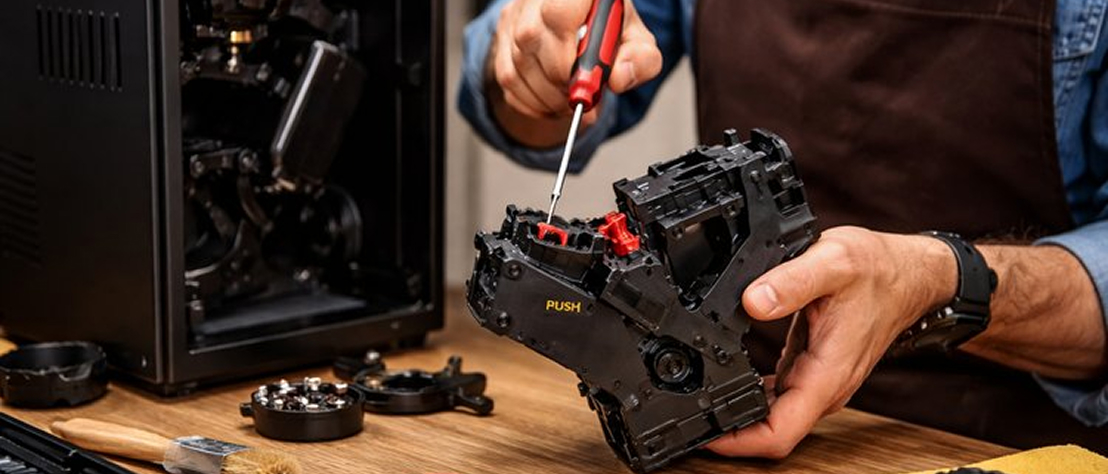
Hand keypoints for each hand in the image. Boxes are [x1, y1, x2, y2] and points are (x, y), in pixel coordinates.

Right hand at [487, 0, 661, 146]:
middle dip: (559, 82)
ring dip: (546, 98)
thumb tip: (619, 78)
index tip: (586, 78)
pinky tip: (552, 104)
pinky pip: (506, 79)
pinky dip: (531, 103)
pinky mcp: (501, 37)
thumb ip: (640, 59)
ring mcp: (515, 16)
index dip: (569, 54)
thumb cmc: (608, 30)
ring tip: (569, 103)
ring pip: (516, 65)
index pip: (559, 13)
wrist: (583, 26)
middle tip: (581, 99)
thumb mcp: (636, 41)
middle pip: (532, 39)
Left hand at [707, 226, 957, 458]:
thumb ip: (791, 281)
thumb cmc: (880, 270)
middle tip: (687, 414)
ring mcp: (818, 381)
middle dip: (729, 433)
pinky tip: (728, 378)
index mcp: (826, 375)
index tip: (704, 433)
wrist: (909, 273)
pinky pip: (778, 396)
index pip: (780, 433)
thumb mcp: (834, 261)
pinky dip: (752, 394)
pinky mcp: (813, 369)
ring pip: (773, 416)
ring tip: (697, 399)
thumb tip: (753, 300)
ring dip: (738, 414)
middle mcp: (823, 387)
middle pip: (771, 432)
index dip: (738, 443)